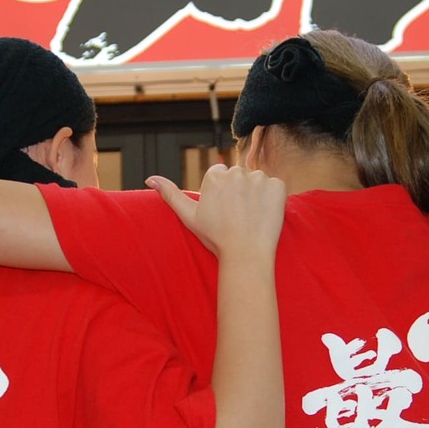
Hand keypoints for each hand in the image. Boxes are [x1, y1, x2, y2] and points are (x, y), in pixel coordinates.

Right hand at [146, 165, 285, 258]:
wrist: (246, 255)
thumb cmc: (216, 237)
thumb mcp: (189, 216)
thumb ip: (170, 194)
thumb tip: (149, 178)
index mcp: (216, 175)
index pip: (221, 175)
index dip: (223, 195)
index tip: (224, 212)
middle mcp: (237, 172)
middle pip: (239, 176)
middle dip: (239, 192)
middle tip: (237, 216)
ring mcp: (260, 178)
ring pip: (257, 181)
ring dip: (256, 195)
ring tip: (251, 217)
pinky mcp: (278, 186)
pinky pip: (276, 187)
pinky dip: (273, 199)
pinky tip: (264, 215)